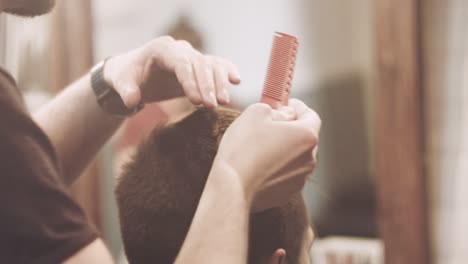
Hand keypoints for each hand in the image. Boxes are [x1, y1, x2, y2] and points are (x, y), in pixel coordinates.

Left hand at [103, 36, 240, 108]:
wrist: (133, 71)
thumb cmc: (128, 76)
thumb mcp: (122, 83)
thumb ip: (127, 91)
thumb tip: (132, 101)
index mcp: (162, 50)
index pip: (181, 63)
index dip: (190, 82)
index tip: (196, 101)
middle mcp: (180, 50)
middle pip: (200, 64)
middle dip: (207, 85)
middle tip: (212, 106)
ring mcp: (191, 56)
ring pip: (211, 64)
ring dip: (220, 82)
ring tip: (224, 102)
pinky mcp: (198, 66)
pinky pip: (216, 64)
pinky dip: (227, 70)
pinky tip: (236, 80)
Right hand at [213, 99, 320, 210]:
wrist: (232, 188)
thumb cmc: (243, 149)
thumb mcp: (255, 113)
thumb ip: (275, 109)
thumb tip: (283, 115)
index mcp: (306, 136)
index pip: (311, 116)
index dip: (299, 107)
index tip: (288, 104)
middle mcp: (309, 159)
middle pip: (304, 137)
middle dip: (290, 128)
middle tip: (271, 123)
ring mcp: (299, 179)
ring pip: (295, 157)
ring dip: (283, 149)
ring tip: (260, 146)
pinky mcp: (286, 193)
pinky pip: (284, 174)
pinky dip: (276, 167)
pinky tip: (257, 164)